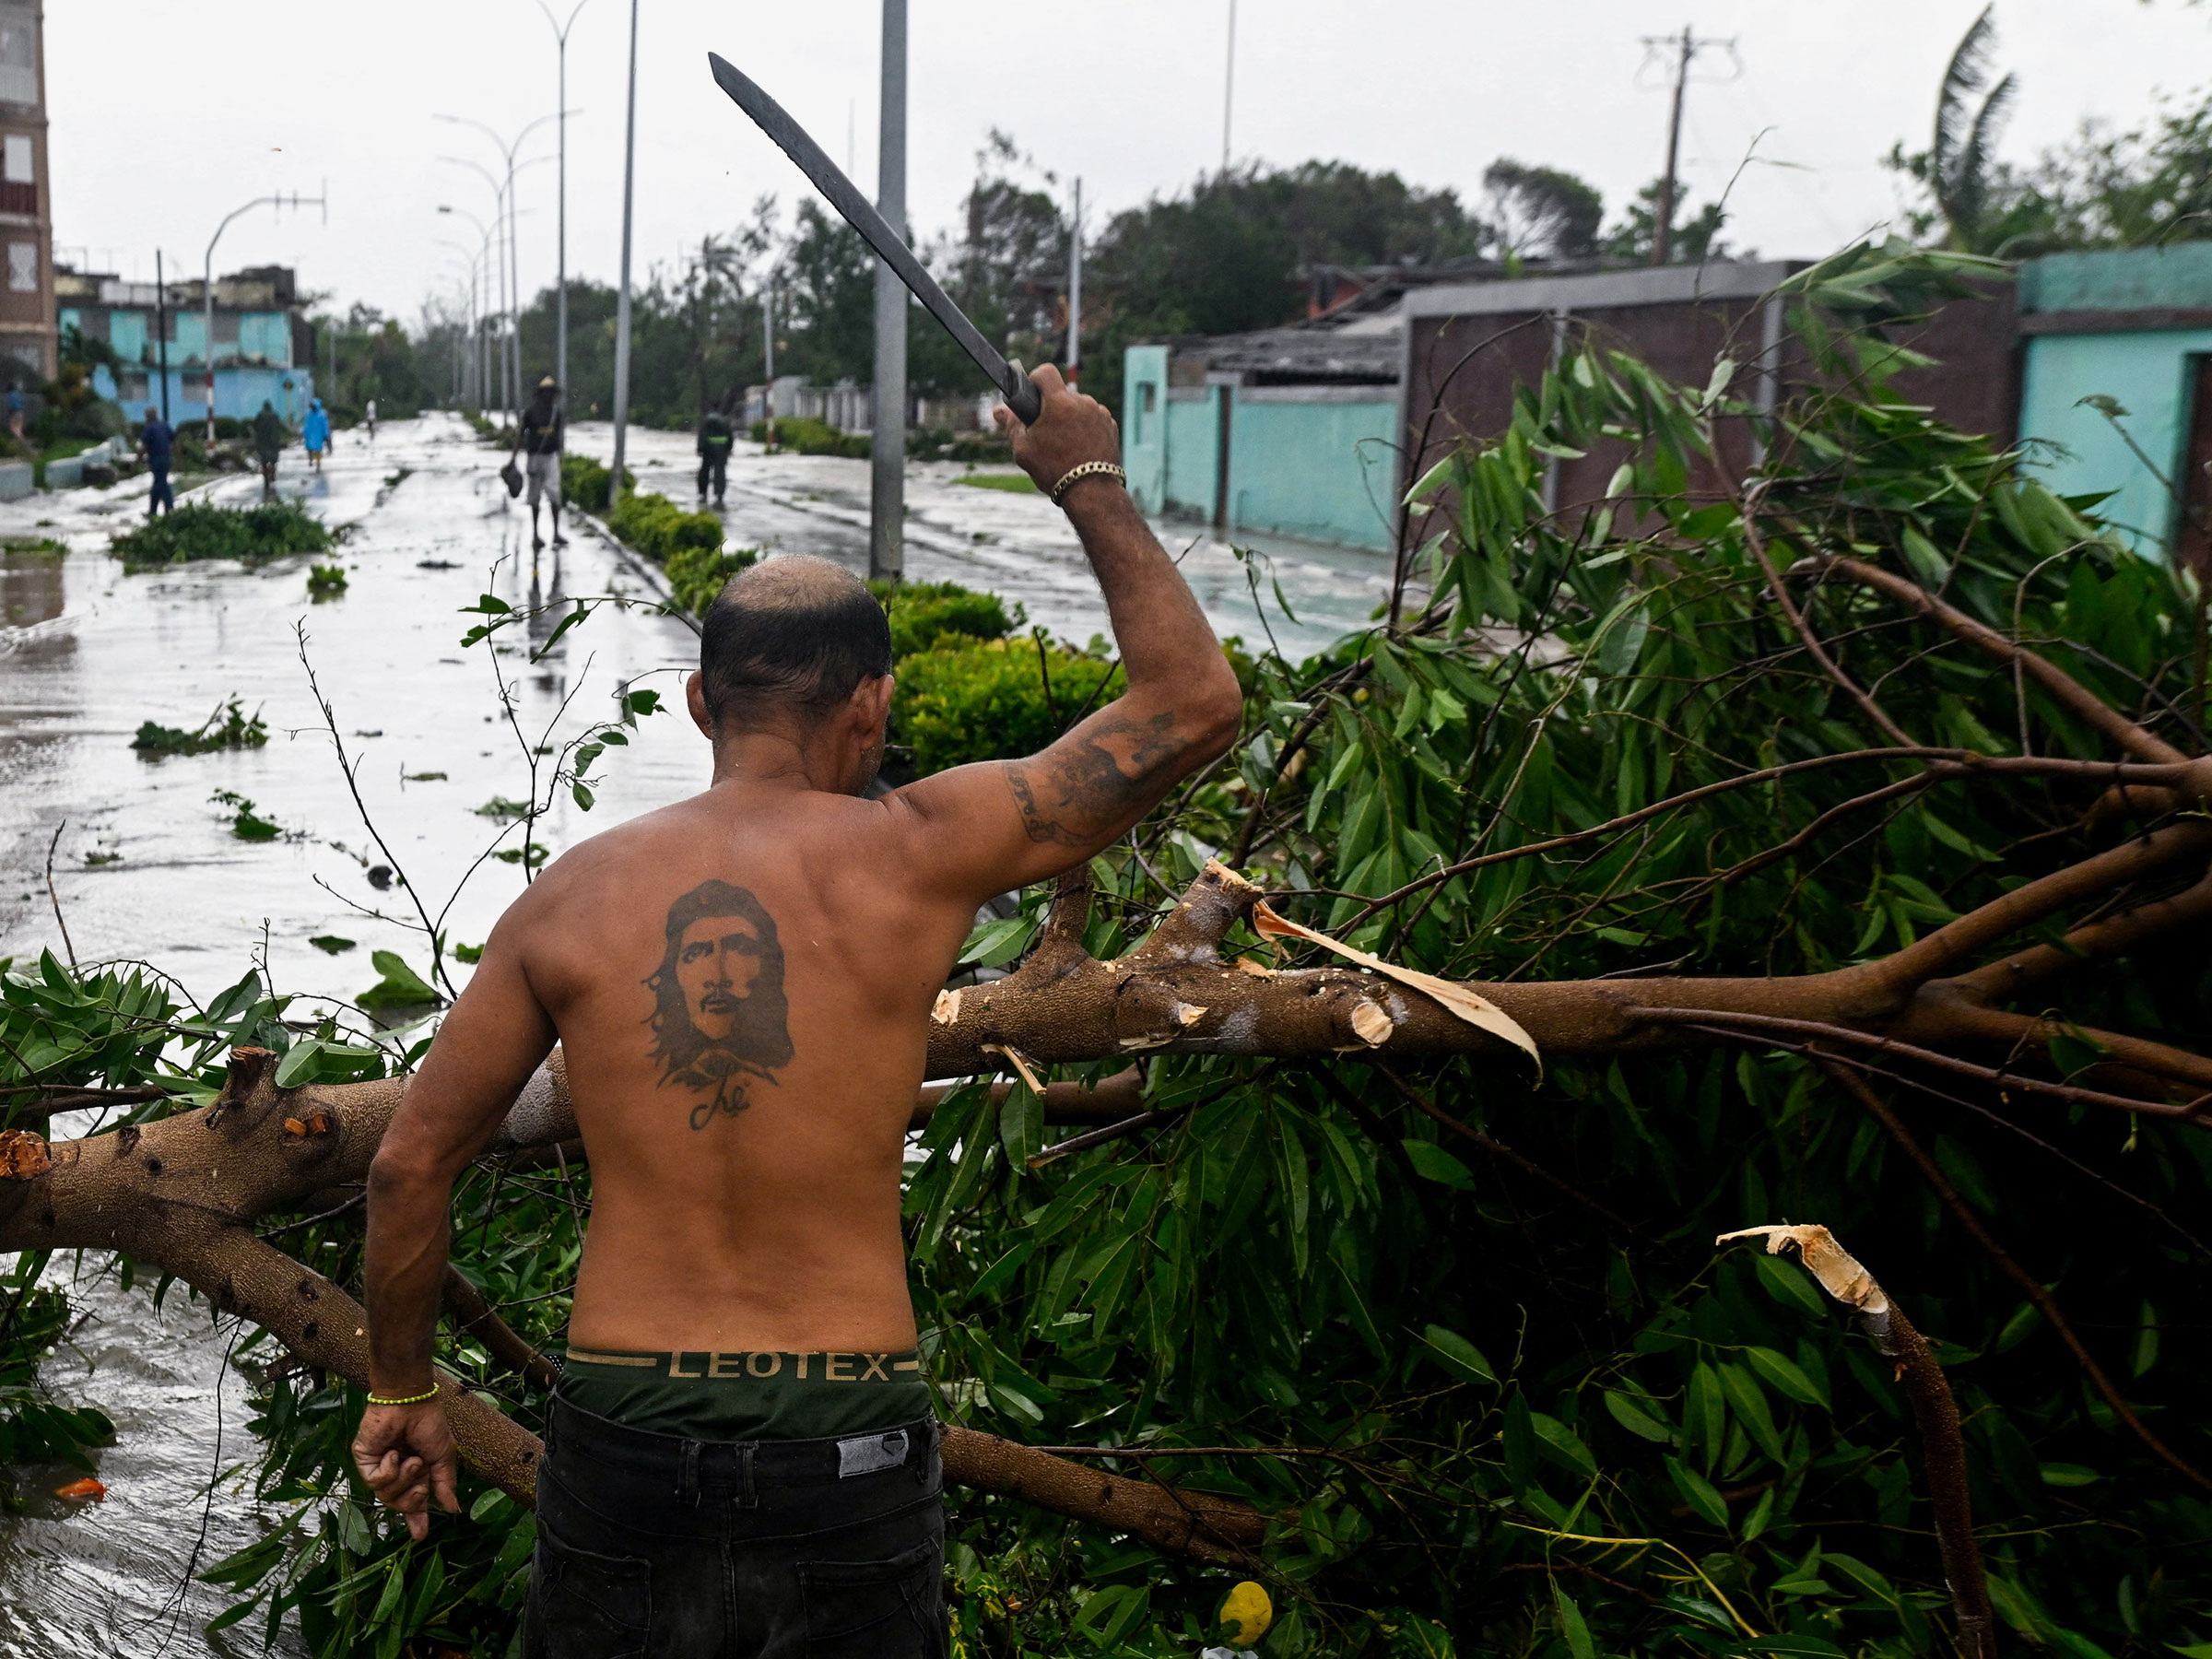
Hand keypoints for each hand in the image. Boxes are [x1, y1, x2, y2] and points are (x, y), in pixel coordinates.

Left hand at [352, 1396, 459, 1540]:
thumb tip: (453, 1509)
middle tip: (421, 1487)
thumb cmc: (429, 1424)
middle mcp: (397, 1473)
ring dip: (403, 1480)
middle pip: (400, 1505)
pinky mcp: (364, 1462)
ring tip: (410, 1460)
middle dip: (412, 1499)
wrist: (410, 1403)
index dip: (418, 1519)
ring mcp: (380, 1468)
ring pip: (386, 1497)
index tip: (421, 1535)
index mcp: (417, 1473)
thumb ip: (444, 1484)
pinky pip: (375, 1482)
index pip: (415, 1502)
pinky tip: (393, 1454)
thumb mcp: (443, 1457)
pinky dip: (388, 1470)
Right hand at [994, 364, 1119, 499]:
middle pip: (1062, 393)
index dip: (1035, 380)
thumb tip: (998, 411)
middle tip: (1045, 430)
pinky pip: (1093, 418)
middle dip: (1052, 406)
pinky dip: (1084, 428)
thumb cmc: (1054, 470)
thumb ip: (1011, 425)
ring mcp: (1100, 413)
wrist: (1092, 493)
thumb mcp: (1024, 449)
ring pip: (1078, 406)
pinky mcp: (1111, 425)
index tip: (1032, 396)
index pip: (1046, 372)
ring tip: (1064, 444)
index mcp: (1060, 402)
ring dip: (1069, 417)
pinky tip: (1079, 448)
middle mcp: (1083, 402)